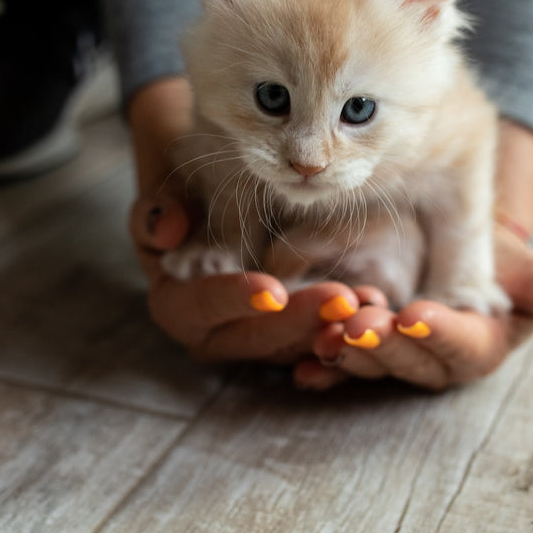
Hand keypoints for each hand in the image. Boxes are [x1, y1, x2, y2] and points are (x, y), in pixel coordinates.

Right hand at [131, 191, 381, 363]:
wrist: (214, 188)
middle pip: (256, 338)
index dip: (235, 300)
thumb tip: (167, 230)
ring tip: (367, 303)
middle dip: (300, 320)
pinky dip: (344, 326)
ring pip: (292, 346)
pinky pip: (316, 338)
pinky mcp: (290, 334)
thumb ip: (157, 211)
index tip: (272, 289)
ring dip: (330, 328)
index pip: (203, 308)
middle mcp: (214, 333)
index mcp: (176, 305)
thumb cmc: (189, 186)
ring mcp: (255, 338)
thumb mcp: (167, 191)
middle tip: (341, 299)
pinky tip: (375, 304)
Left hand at [292, 118, 532, 391]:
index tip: (418, 313)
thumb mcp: (526, 266)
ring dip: (347, 353)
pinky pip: (332, 360)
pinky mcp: (350, 344)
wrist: (440, 234)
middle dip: (385, 345)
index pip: (463, 349)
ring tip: (328, 329)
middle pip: (409, 362)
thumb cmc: (488, 254)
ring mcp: (389, 356)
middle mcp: (433, 361)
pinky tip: (300, 360)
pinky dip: (317, 362)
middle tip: (360, 321)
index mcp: (479, 347)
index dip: (441, 335)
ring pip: (368, 364)